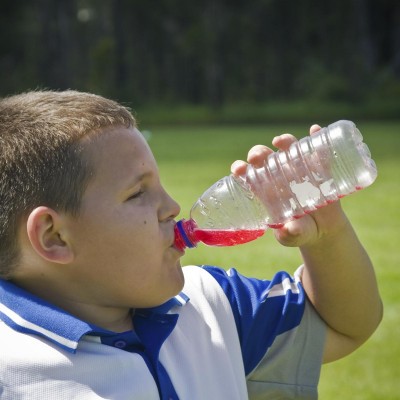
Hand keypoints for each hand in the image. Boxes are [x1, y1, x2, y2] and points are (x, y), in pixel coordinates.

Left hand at [231, 124, 347, 247]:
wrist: (324, 230)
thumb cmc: (300, 231)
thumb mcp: (293, 236)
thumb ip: (290, 235)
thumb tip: (290, 229)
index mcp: (266, 190)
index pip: (249, 175)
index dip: (241, 169)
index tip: (238, 169)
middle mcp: (280, 176)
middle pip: (265, 159)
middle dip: (258, 154)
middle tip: (256, 157)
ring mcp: (300, 170)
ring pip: (289, 151)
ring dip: (284, 142)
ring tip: (280, 141)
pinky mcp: (320, 169)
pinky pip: (318, 152)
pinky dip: (317, 139)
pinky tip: (315, 130)